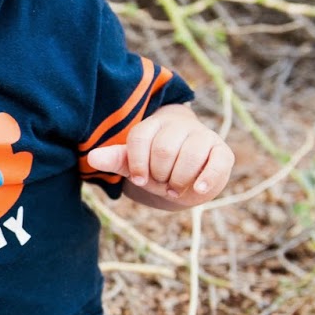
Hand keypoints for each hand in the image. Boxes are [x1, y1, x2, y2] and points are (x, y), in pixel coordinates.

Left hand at [86, 108, 233, 206]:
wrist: (187, 175)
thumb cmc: (156, 168)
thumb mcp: (135, 164)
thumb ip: (116, 159)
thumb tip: (92, 158)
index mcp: (153, 125)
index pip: (139, 138)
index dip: (138, 164)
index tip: (140, 179)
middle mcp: (179, 126)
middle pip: (163, 149)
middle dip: (159, 175)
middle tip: (161, 183)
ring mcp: (203, 136)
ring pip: (189, 154)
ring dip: (179, 180)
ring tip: (175, 188)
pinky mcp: (222, 151)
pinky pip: (217, 162)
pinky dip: (206, 178)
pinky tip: (197, 189)